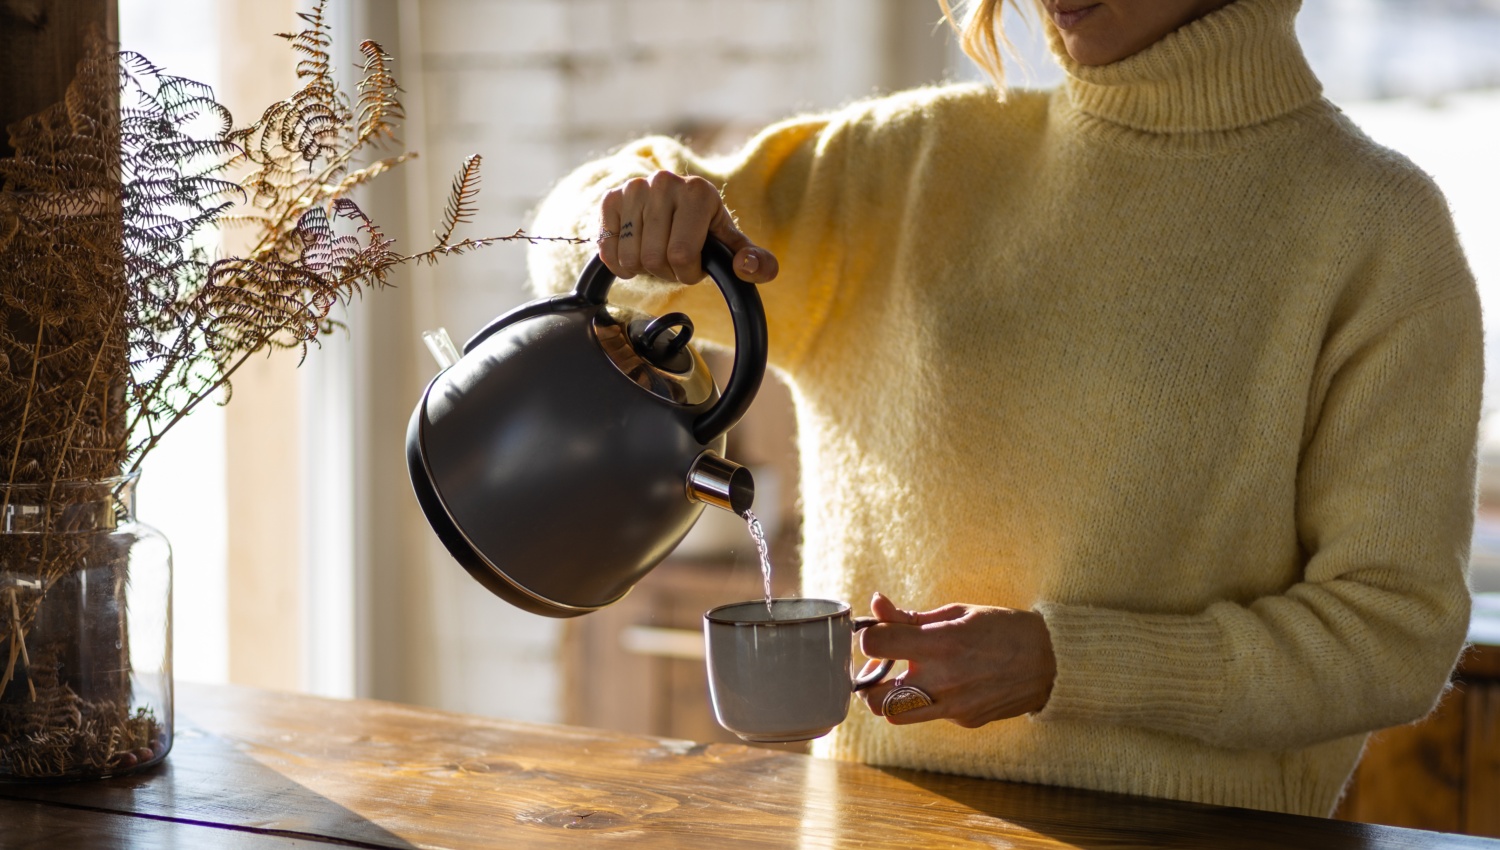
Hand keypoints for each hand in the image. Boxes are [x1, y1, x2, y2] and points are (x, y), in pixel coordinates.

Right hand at [598, 170, 778, 284]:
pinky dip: (619, 263)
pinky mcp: (611, 197)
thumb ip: (754, 261)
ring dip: (642, 269)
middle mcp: (665, 182)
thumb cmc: (703, 231)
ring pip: (630, 257)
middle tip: (672, 262)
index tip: (693, 265)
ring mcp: (635, 187)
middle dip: (665, 273)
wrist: (672, 208)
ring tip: (655, 253)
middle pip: (654, 258)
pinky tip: (632, 253)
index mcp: (699, 192)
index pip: (682, 255)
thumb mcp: (730, 245)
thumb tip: (750, 268)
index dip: (687, 273)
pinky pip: (607, 249)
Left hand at [857, 592, 1056, 726]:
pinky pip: (930, 714)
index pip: (875, 645)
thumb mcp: (957, 612)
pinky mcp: (964, 720)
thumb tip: (877, 605)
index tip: (876, 633)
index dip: (867, 637)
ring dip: (890, 698)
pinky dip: (928, 700)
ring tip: (904, 679)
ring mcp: (953, 706)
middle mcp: (942, 680)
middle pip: (873, 697)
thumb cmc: (1003, 629)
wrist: (1052, 661)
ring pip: (895, 716)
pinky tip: (948, 683)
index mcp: (940, 644)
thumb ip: (910, 616)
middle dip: (867, 681)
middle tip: (879, 667)